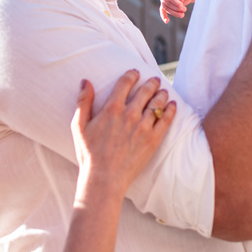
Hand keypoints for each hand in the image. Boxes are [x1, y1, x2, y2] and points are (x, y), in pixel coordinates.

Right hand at [72, 71, 174, 194]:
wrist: (104, 179)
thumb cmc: (89, 154)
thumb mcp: (79, 126)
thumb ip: (83, 101)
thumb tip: (85, 81)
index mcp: (111, 109)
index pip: (125, 83)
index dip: (132, 75)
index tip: (135, 72)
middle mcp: (129, 114)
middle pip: (145, 91)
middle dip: (151, 83)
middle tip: (154, 80)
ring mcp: (143, 127)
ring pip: (156, 103)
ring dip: (161, 94)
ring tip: (163, 90)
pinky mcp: (153, 140)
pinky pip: (165, 120)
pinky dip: (170, 110)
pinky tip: (172, 105)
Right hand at [159, 0, 194, 22]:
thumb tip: (178, 1)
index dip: (176, 2)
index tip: (182, 6)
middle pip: (167, 2)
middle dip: (176, 8)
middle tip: (185, 10)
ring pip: (166, 8)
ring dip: (174, 13)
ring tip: (182, 15)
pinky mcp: (165, 4)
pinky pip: (162, 10)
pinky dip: (164, 16)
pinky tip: (167, 21)